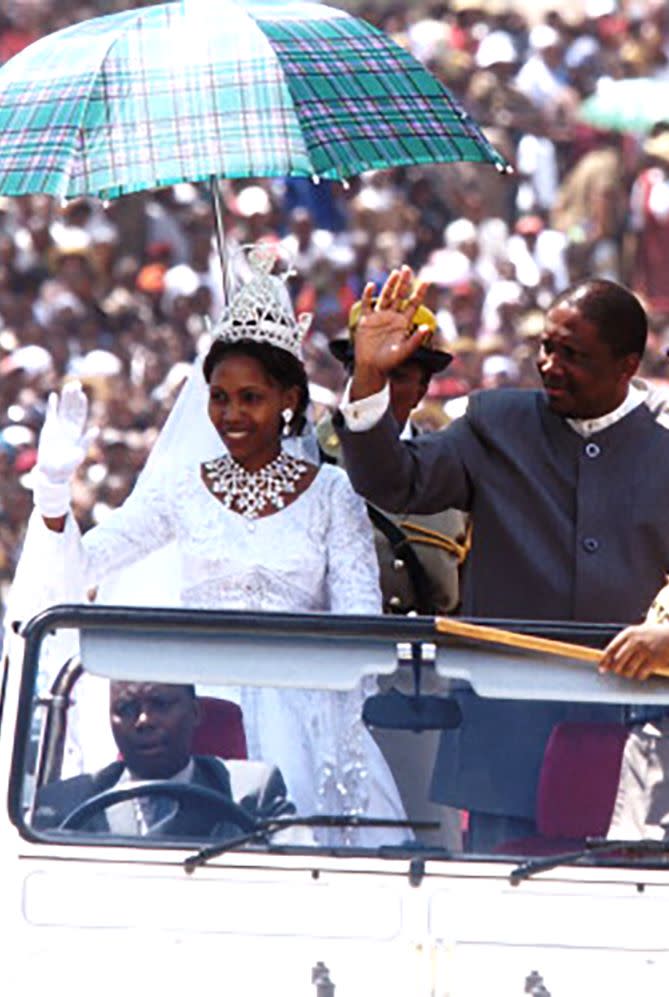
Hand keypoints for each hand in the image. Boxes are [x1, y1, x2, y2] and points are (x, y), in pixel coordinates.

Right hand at [37, 381, 94, 482]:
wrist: (53, 472)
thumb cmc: (67, 466)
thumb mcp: (79, 453)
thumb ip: (86, 441)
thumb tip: (96, 429)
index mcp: (78, 433)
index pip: (80, 415)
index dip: (82, 405)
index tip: (83, 395)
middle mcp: (69, 428)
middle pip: (72, 409)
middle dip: (74, 397)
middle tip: (76, 383)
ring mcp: (59, 427)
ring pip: (62, 409)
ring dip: (65, 398)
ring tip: (68, 385)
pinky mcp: (49, 429)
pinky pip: (51, 414)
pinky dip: (52, 405)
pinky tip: (54, 395)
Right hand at [350, 266, 429, 398]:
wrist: (371, 368)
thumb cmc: (389, 362)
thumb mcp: (404, 351)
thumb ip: (415, 340)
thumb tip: (428, 327)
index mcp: (402, 323)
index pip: (412, 304)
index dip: (419, 293)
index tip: (426, 281)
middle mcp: (392, 317)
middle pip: (399, 295)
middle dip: (404, 282)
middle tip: (408, 269)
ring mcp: (378, 317)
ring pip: (385, 296)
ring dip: (390, 285)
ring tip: (395, 273)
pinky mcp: (366, 321)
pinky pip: (367, 305)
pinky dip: (368, 295)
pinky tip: (372, 285)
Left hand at [598, 624, 668, 681]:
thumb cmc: (653, 636)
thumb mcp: (637, 633)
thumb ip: (624, 643)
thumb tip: (609, 660)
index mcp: (629, 633)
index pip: (611, 649)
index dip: (604, 660)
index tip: (601, 669)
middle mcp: (635, 641)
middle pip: (618, 661)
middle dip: (616, 669)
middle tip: (619, 671)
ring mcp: (645, 650)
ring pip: (628, 669)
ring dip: (628, 674)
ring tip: (631, 672)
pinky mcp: (654, 660)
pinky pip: (640, 674)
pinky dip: (639, 676)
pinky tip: (642, 673)